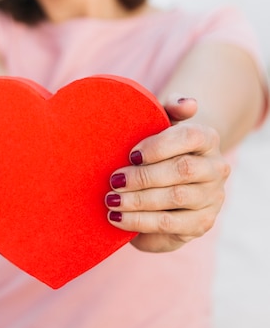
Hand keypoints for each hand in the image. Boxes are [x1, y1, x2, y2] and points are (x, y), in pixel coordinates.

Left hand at [105, 96, 229, 251]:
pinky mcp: (201, 223)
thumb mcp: (158, 123)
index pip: (191, 136)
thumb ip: (170, 107)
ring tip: (111, 201)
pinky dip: (140, 222)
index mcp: (207, 138)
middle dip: (143, 177)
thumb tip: (187, 103)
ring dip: (138, 201)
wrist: (163, 180)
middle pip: (182, 170)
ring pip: (176, 198)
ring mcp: (212, 197)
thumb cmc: (154, 146)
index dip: (159, 146)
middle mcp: (216, 168)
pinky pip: (170, 224)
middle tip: (113, 181)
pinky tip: (118, 218)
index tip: (130, 155)